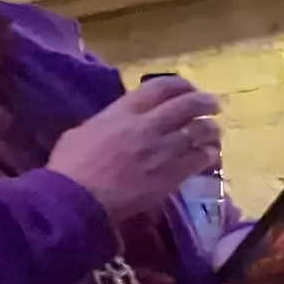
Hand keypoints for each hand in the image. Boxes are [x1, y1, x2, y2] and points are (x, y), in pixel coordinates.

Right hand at [46, 75, 221, 221]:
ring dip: (210, 129)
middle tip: (212, 106)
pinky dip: (207, 154)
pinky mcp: (171, 174)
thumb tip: (118, 122)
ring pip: (199, 131)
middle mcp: (146, 126)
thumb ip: (107, 122)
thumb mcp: (82, 132)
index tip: (188, 88)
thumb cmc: (70, 167)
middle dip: (205, 102)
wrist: (76, 199)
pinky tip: (209, 154)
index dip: (179, 84)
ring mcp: (161, 150)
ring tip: (213, 132)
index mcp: (121, 113)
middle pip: (187, 105)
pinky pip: (199, 159)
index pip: (158, 88)